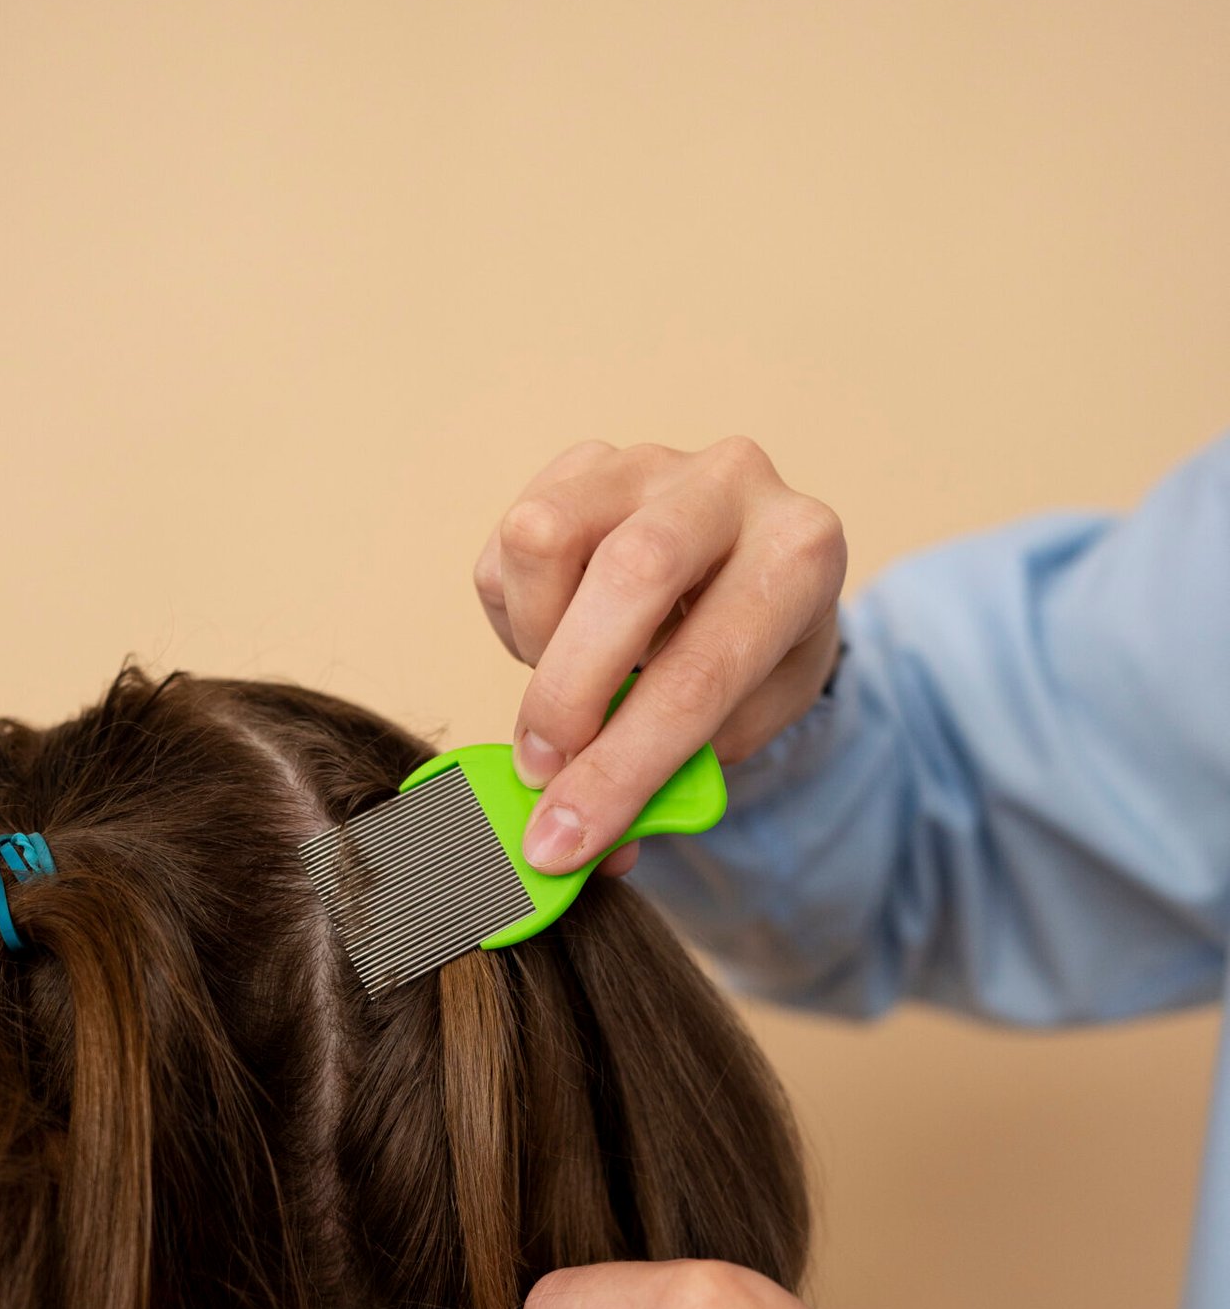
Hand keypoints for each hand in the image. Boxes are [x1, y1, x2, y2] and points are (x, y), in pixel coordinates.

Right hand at [473, 437, 845, 872]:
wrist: (753, 577)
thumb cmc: (749, 662)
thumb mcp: (739, 730)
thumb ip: (669, 781)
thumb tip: (578, 846)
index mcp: (799, 556)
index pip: (701, 673)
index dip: (622, 768)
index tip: (562, 839)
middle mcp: (733, 485)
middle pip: (627, 573)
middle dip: (568, 695)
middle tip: (543, 770)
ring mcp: (650, 461)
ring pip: (545, 537)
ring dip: (537, 644)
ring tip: (570, 688)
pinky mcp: (583, 464)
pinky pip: (508, 548)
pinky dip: (516, 620)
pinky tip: (563, 640)